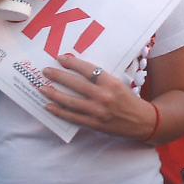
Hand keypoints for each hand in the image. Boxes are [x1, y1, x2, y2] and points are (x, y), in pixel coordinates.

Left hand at [41, 55, 155, 139]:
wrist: (141, 121)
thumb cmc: (129, 99)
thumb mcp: (118, 83)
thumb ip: (101, 79)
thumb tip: (77, 71)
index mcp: (111, 82)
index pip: (88, 70)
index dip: (73, 63)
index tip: (61, 58)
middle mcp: (103, 96)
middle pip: (76, 84)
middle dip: (58, 76)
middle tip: (46, 71)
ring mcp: (98, 111)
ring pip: (70, 102)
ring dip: (54, 94)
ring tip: (42, 88)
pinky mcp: (94, 124)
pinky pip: (72, 117)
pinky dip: (59, 112)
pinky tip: (49, 106)